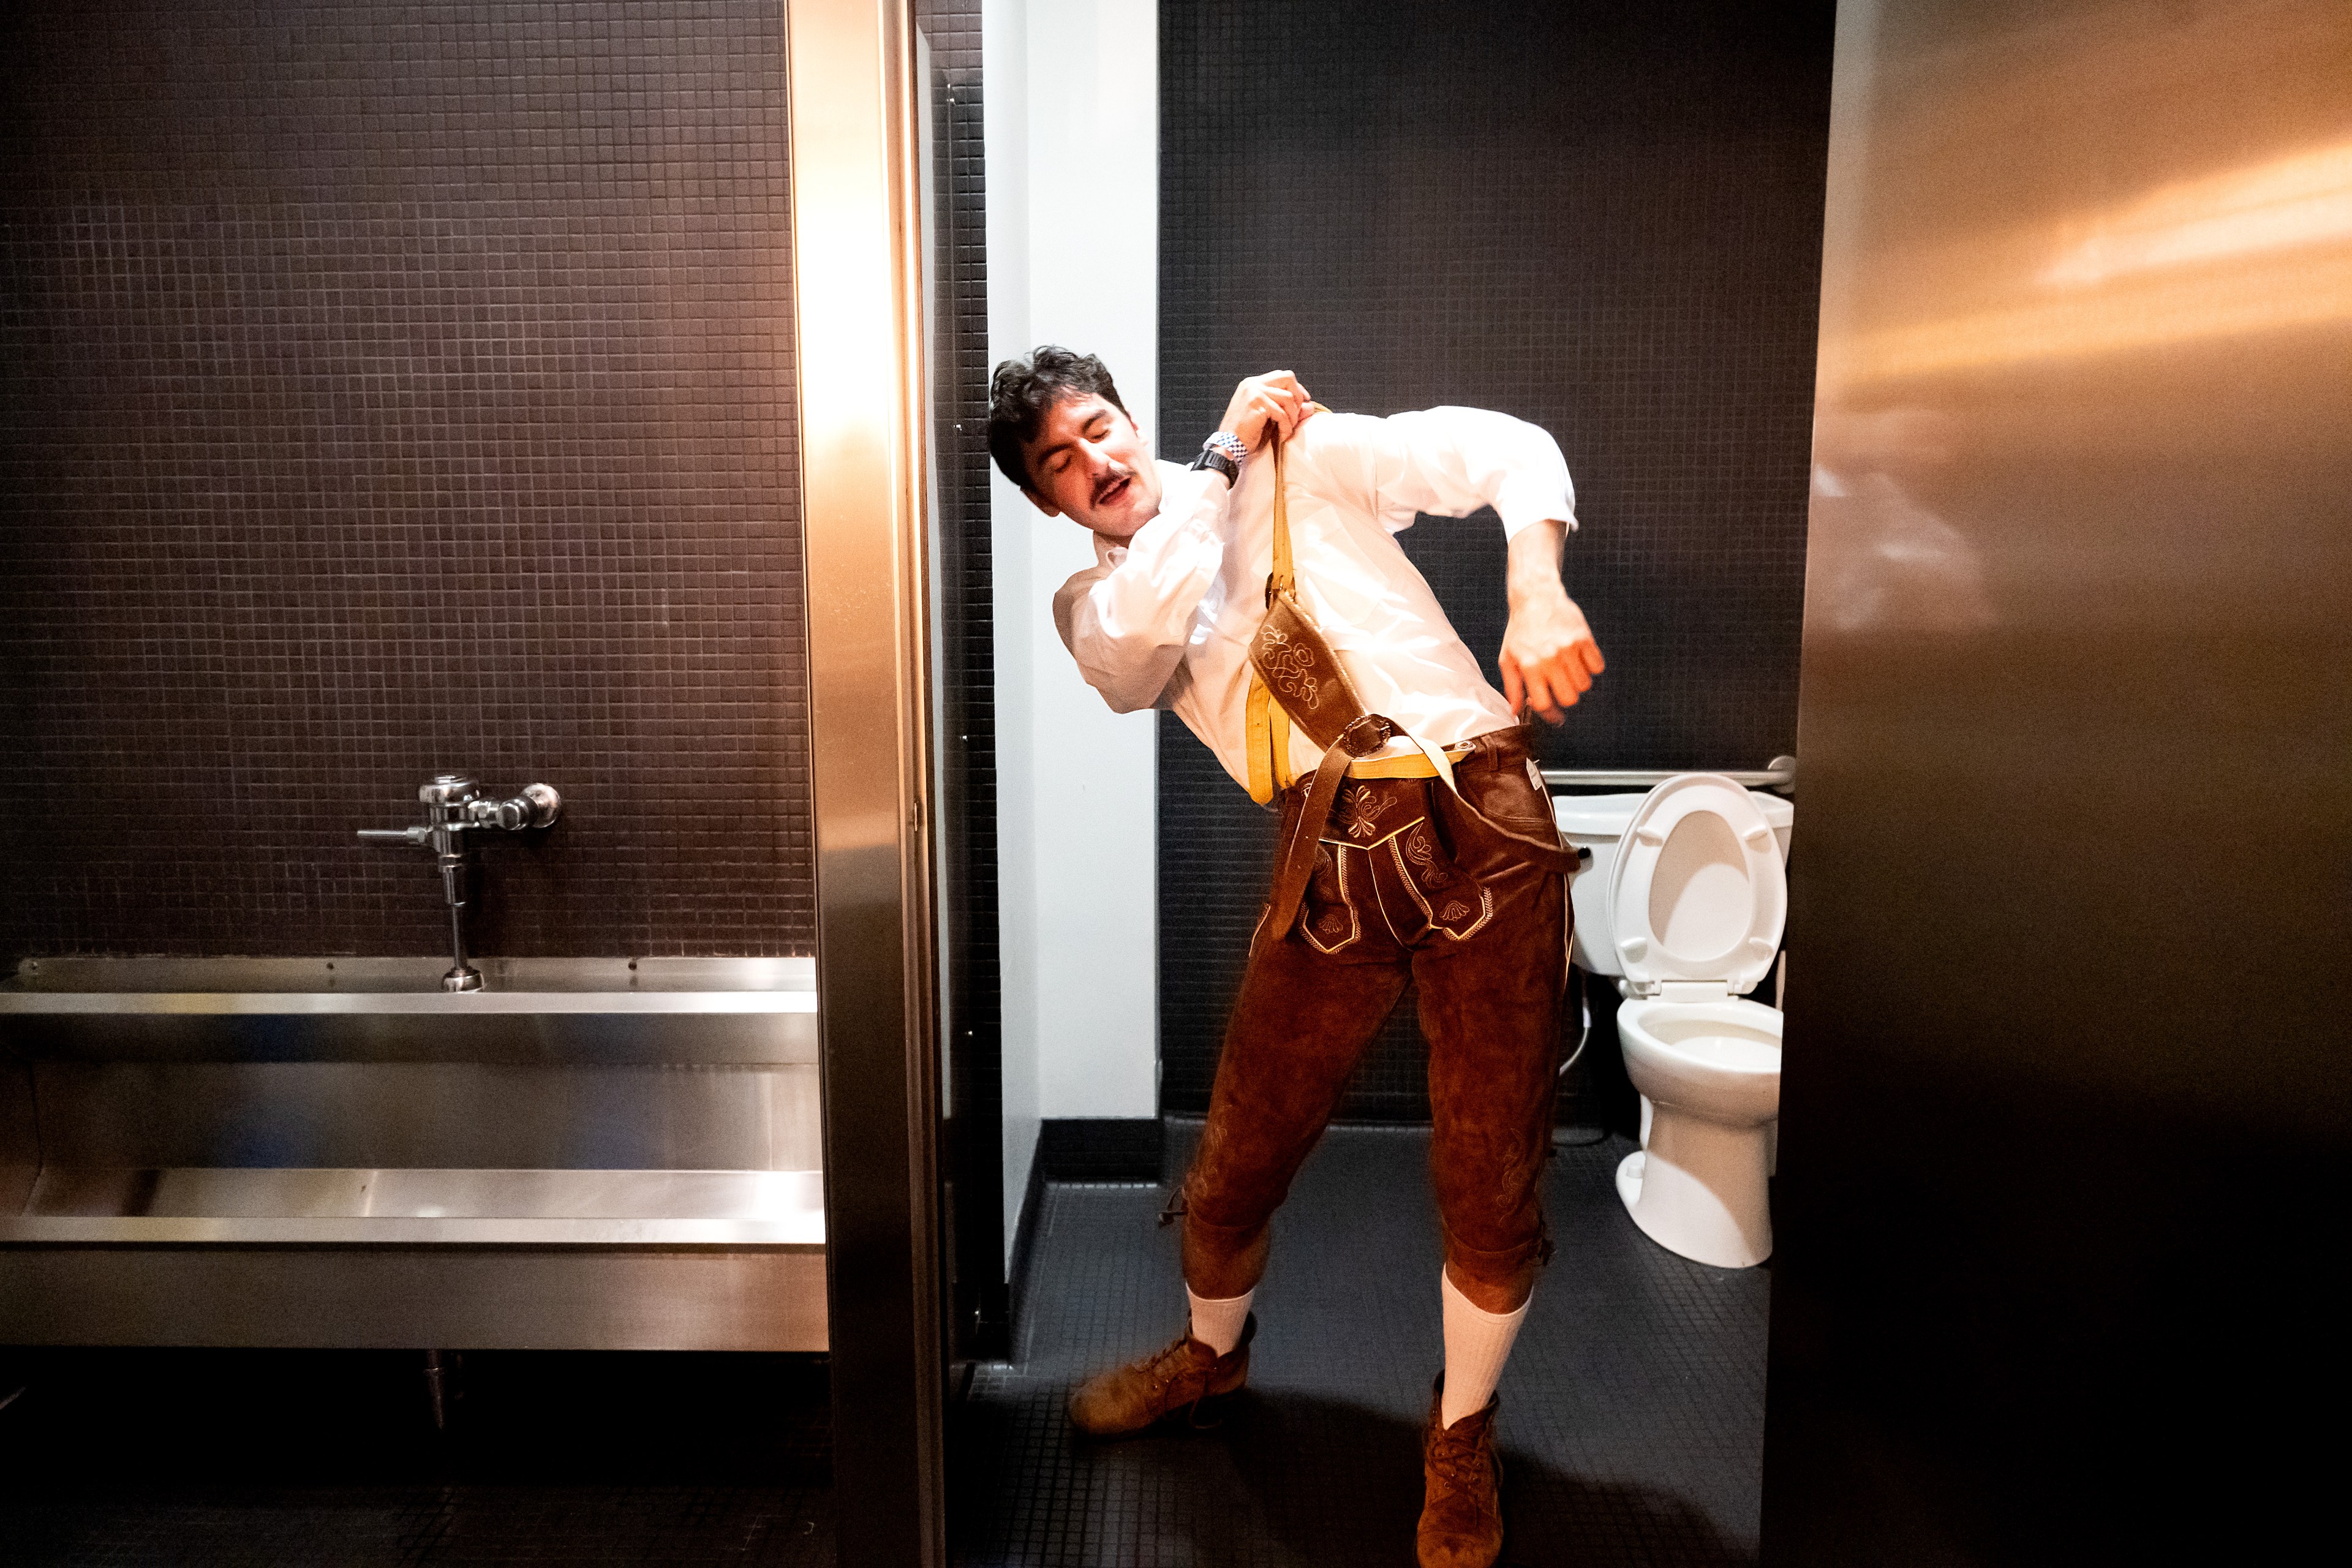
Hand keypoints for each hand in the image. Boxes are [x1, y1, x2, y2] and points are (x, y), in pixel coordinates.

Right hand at [1219, 370, 1317, 450]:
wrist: (1228, 447)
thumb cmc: (1247, 436)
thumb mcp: (1270, 420)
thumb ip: (1289, 411)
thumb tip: (1310, 406)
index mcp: (1252, 384)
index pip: (1282, 377)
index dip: (1296, 389)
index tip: (1304, 402)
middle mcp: (1252, 384)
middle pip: (1287, 377)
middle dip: (1298, 396)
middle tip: (1296, 415)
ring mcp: (1253, 391)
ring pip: (1288, 397)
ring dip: (1292, 416)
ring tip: (1287, 429)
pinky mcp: (1256, 403)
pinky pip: (1282, 413)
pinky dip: (1286, 426)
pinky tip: (1281, 436)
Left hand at [1500, 521, 1604, 723]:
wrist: (1536, 597)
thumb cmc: (1520, 630)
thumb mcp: (1508, 658)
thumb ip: (1512, 687)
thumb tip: (1515, 711)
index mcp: (1530, 666)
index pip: (1545, 704)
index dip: (1550, 713)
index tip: (1553, 712)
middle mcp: (1551, 658)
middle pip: (1570, 698)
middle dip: (1566, 698)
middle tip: (1560, 687)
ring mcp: (1569, 648)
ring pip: (1585, 684)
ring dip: (1578, 682)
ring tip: (1568, 670)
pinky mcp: (1585, 638)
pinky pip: (1597, 667)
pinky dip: (1591, 667)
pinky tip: (1579, 659)